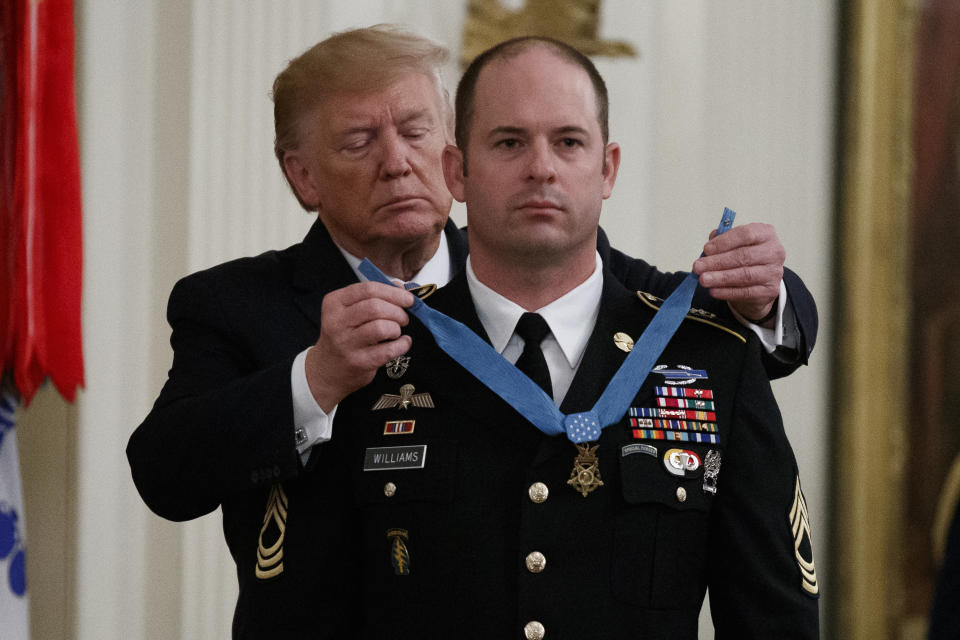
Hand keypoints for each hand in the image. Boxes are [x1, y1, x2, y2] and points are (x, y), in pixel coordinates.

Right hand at [305, 282, 413, 410]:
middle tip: (403, 318)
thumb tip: (403, 288)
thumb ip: (374, 297)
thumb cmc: (344, 335)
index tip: (407, 299)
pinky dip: (402, 345)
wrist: (328, 369)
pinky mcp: (358, 362)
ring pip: (381, 327)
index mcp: (334, 303)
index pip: (368, 289)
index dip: (393, 293)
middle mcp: (336, 322)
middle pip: (375, 307)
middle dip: (397, 311)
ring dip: (396, 328)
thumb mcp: (349, 312)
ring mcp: (346, 344)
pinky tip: (402, 343)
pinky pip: (388, 350)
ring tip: (396, 331)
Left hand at [692, 222, 783, 324]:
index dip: (724, 242)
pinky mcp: (770, 291)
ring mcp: (774, 272)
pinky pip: (746, 292)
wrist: (759, 281)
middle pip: (744, 256)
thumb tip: (709, 246)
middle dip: (717, 262)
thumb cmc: (744, 257)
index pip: (746, 234)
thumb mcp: (734, 244)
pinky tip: (713, 290)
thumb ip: (721, 240)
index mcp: (765, 233)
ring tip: (703, 279)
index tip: (706, 249)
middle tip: (698, 267)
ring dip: (720, 278)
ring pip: (745, 275)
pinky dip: (727, 292)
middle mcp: (774, 251)